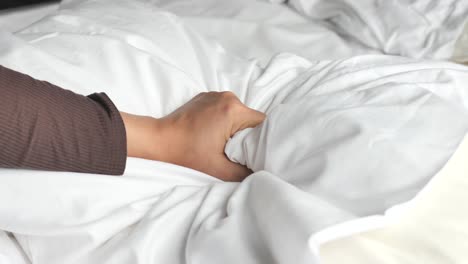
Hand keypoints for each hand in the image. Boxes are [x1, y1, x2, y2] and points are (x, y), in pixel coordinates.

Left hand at [121, 91, 265, 180]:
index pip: (263, 124)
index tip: (252, 152)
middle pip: (251, 118)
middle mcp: (227, 97)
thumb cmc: (186, 154)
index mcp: (233, 110)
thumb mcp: (219, 169)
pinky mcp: (205, 97)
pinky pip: (224, 109)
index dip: (262, 140)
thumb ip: (245, 172)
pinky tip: (212, 134)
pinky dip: (223, 121)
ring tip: (221, 143)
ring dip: (235, 128)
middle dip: (247, 135)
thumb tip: (260, 171)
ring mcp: (215, 94)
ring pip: (238, 114)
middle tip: (234, 151)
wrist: (158, 141)